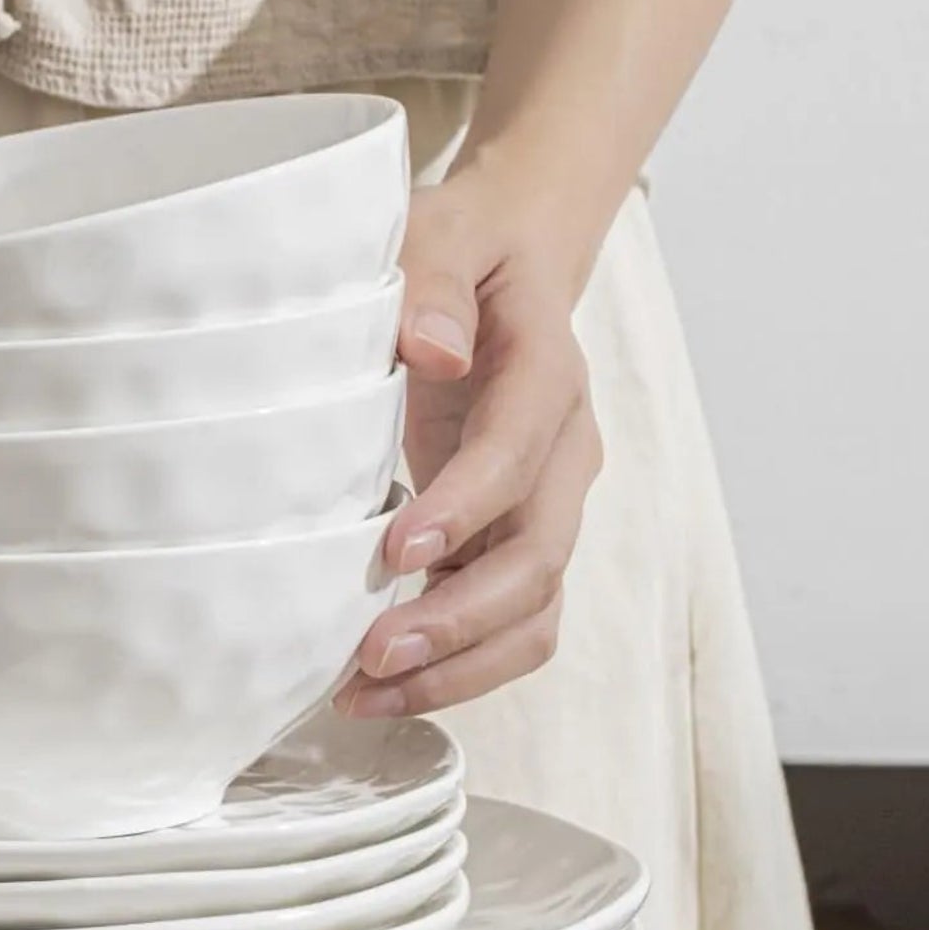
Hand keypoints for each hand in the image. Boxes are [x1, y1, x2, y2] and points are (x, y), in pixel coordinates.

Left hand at [339, 177, 602, 717]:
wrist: (509, 261)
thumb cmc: (464, 251)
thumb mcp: (439, 234)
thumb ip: (431, 283)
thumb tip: (430, 350)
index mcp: (548, 376)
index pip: (519, 452)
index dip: (467, 506)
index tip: (396, 550)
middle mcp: (563, 454)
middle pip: (537, 558)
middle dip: (458, 618)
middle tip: (372, 656)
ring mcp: (547, 506)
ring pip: (532, 613)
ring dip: (458, 666)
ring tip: (365, 695)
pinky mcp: (516, 539)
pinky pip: (508, 624)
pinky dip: (456, 664)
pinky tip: (380, 685)